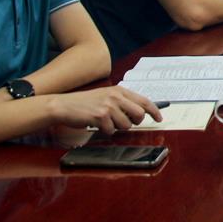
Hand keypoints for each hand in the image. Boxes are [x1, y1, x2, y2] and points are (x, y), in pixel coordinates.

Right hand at [47, 87, 162, 133]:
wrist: (63, 105)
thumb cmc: (85, 103)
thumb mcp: (106, 96)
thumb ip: (122, 102)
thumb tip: (140, 112)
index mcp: (119, 90)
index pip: (144, 101)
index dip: (154, 111)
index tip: (159, 118)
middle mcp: (116, 96)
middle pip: (139, 114)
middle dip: (134, 122)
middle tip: (124, 123)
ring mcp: (109, 106)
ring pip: (126, 125)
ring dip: (117, 128)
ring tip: (106, 122)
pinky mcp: (100, 116)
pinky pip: (111, 131)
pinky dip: (105, 131)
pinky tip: (96, 124)